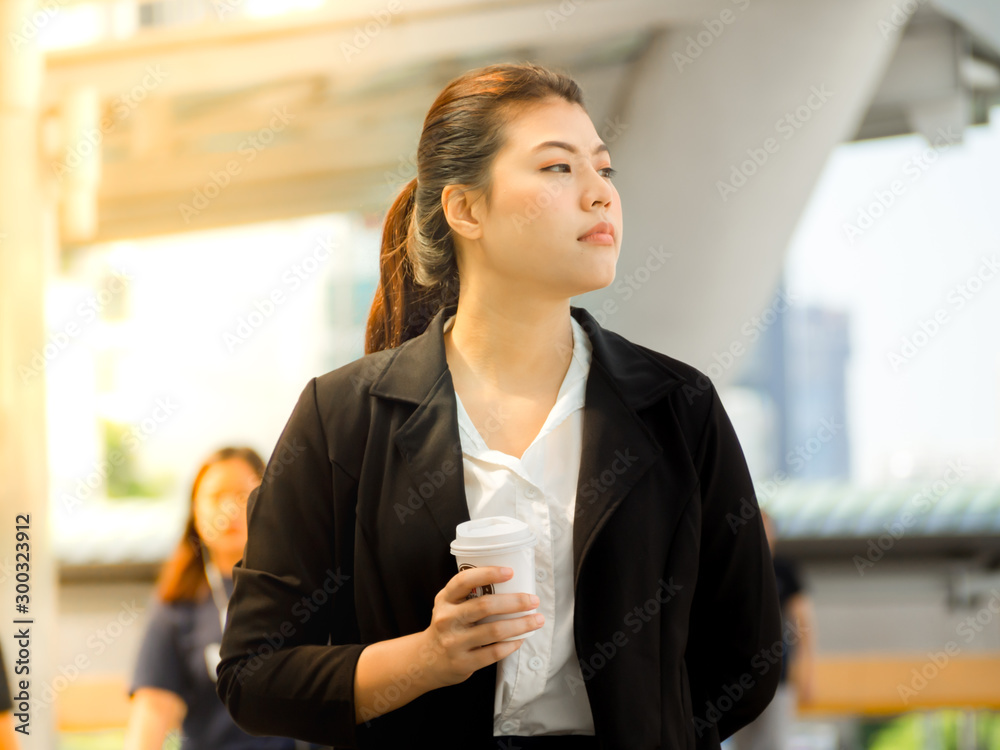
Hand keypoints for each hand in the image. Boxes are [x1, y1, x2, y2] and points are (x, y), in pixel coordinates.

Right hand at [421, 566, 543, 689]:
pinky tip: (521, 639)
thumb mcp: (450, 605)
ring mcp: (454, 642)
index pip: (464, 581)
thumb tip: (511, 582)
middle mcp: (447, 619)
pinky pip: (494, 652)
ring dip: (521, 624)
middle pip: (485, 606)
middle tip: (533, 600)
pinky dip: (511, 644)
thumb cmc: (447, 625)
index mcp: (445, 599)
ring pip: (494, 630)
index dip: (488, 574)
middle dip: (515, 602)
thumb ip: (470, 594)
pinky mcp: (463, 662)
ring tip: (537, 620)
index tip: (510, 572)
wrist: (426, 660)